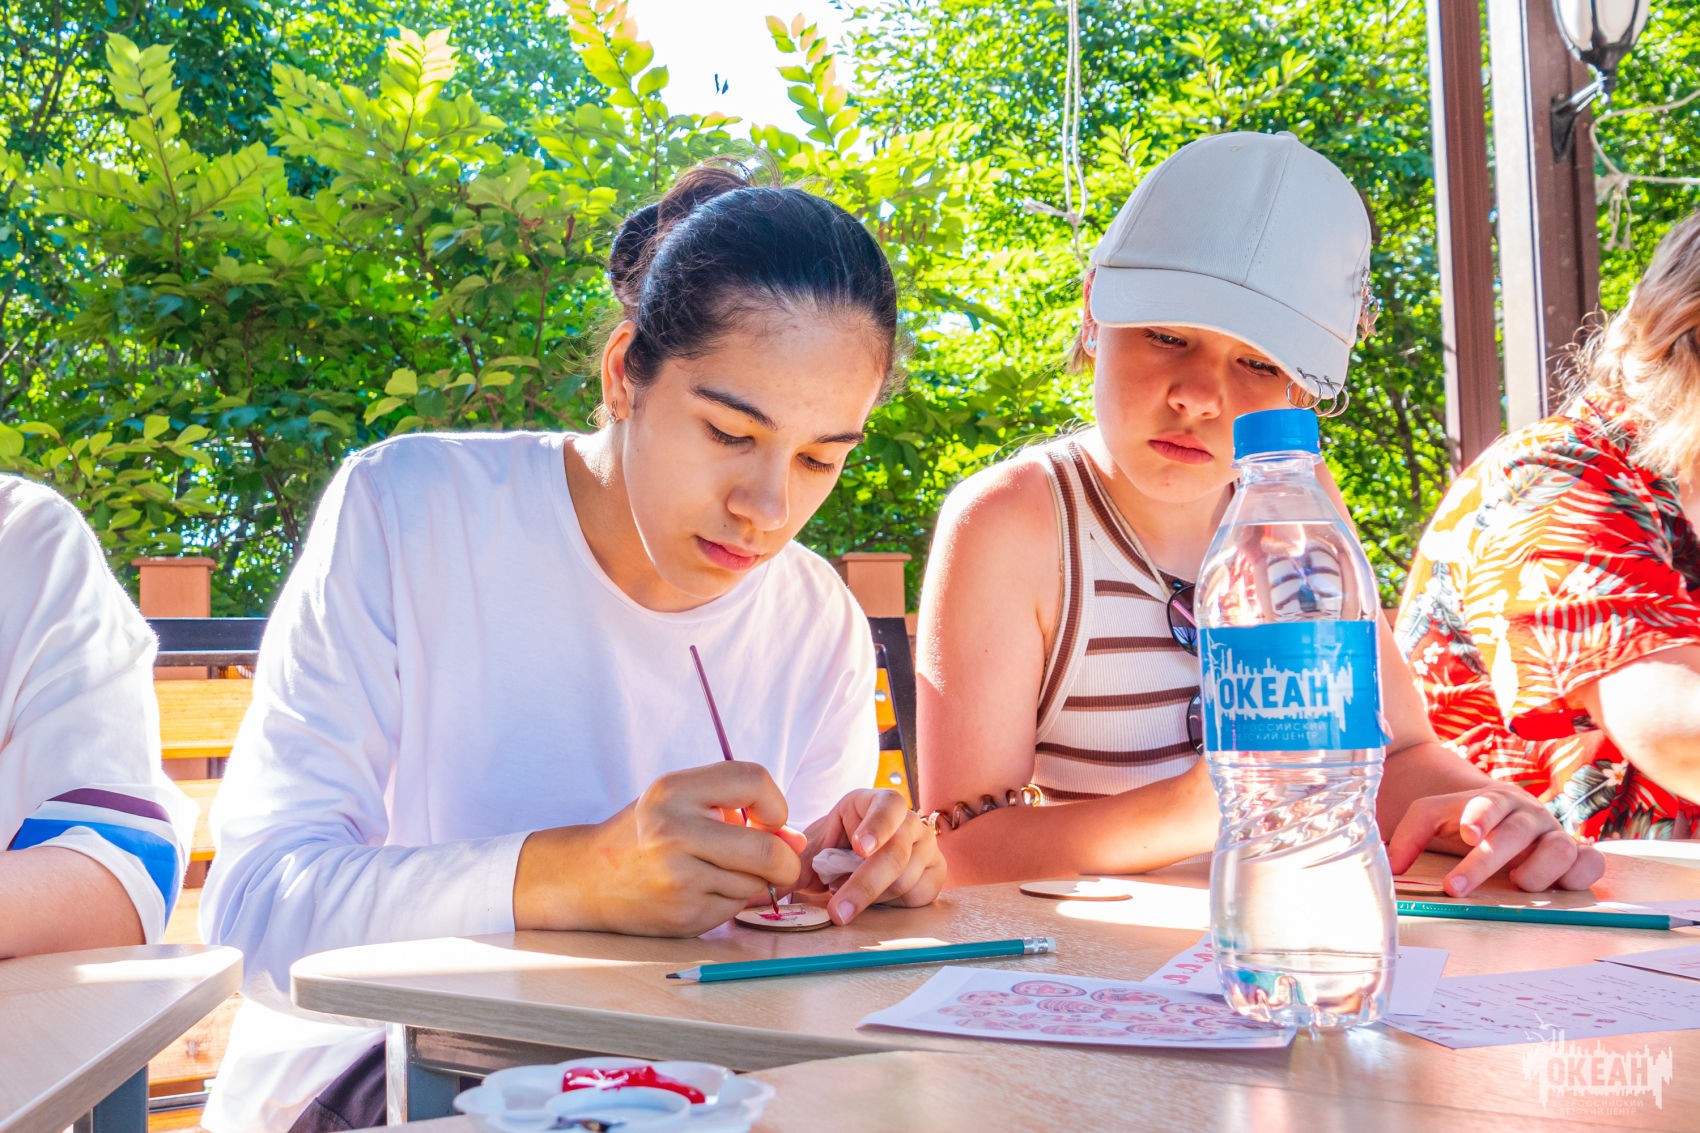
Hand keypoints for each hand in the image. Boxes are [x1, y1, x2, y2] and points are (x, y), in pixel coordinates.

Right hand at [514, 761, 805, 935]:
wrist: (586, 878)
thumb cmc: (644, 833)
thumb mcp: (680, 801)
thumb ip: (737, 807)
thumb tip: (795, 841)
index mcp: (673, 790)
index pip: (753, 780)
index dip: (776, 802)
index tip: (768, 818)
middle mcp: (673, 830)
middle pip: (766, 849)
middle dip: (786, 861)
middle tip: (782, 864)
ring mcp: (677, 877)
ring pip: (754, 883)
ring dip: (753, 882)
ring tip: (720, 872)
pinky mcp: (682, 914)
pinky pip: (734, 908)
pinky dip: (731, 901)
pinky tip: (702, 892)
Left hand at [796, 788, 945, 923]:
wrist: (855, 863)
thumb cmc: (834, 850)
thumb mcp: (811, 851)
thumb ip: (792, 865)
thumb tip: (766, 891)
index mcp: (877, 802)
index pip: (888, 806)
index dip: (877, 826)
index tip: (860, 847)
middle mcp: (909, 821)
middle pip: (896, 852)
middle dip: (864, 884)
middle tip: (838, 911)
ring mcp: (926, 846)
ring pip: (905, 878)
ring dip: (872, 896)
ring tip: (848, 895)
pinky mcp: (934, 873)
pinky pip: (919, 893)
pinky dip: (892, 903)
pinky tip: (875, 899)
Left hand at [1386, 785, 1604, 895]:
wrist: (1507, 819)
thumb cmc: (1469, 823)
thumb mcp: (1436, 819)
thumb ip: (1411, 834)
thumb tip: (1393, 866)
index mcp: (1493, 800)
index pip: (1486, 803)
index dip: (1479, 816)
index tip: (1468, 834)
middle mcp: (1527, 814)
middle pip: (1513, 834)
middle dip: (1484, 862)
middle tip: (1456, 887)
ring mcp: (1555, 834)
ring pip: (1559, 848)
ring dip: (1537, 871)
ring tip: (1516, 884)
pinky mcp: (1577, 855)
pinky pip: (1591, 862)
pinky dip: (1581, 874)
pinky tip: (1562, 886)